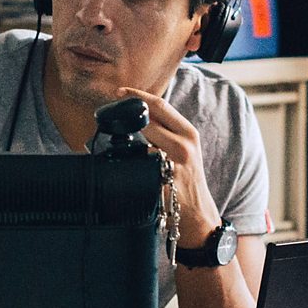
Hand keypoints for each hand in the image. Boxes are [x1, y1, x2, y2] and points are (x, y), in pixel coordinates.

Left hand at [114, 87, 221, 248]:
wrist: (199, 215)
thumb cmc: (186, 179)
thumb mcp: (183, 150)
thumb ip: (165, 132)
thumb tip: (137, 117)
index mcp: (188, 133)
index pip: (160, 105)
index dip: (137, 95)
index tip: (119, 91)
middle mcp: (184, 145)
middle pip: (149, 118)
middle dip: (127, 112)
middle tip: (109, 110)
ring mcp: (174, 163)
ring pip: (142, 139)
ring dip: (124, 135)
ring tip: (112, 133)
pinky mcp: (164, 180)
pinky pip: (139, 163)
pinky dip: (127, 158)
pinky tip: (119, 159)